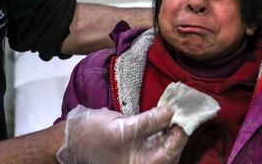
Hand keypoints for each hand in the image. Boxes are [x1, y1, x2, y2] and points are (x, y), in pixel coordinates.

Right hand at [57, 106, 187, 163]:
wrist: (72, 137)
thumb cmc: (94, 138)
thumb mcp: (123, 128)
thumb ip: (149, 121)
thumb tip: (171, 111)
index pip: (173, 150)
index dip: (182, 132)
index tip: (189, 112)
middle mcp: (147, 160)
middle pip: (172, 146)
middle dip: (181, 127)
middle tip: (189, 106)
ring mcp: (143, 151)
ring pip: (166, 138)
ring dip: (174, 122)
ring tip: (181, 103)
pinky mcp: (138, 140)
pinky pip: (157, 132)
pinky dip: (163, 121)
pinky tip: (167, 107)